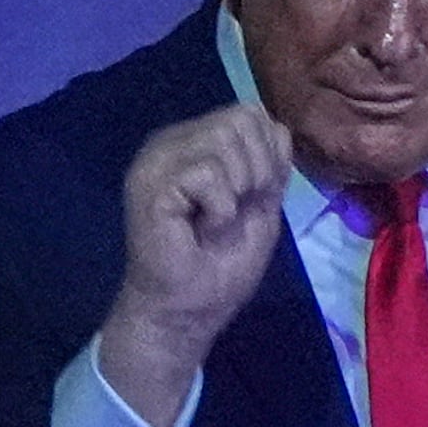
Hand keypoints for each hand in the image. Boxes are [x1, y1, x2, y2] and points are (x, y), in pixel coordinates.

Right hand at [96, 103, 291, 426]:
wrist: (186, 313)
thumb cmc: (220, 265)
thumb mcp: (261, 203)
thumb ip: (269, 163)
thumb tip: (276, 127)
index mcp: (193, 142)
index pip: (250, 113)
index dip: (267, 155)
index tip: (251, 199)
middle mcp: (171, 142)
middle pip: (241, 117)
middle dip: (257, 170)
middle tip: (235, 212)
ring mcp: (157, 160)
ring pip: (225, 138)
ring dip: (238, 189)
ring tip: (217, 221)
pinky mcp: (151, 184)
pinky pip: (208, 172)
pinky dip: (220, 208)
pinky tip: (201, 230)